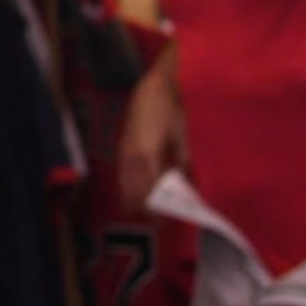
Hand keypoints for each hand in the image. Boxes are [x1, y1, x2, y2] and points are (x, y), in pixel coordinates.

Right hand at [116, 71, 183, 210]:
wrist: (155, 84)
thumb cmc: (172, 109)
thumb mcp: (181, 137)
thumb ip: (180, 162)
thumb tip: (184, 184)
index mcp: (146, 155)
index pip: (148, 190)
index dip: (156, 207)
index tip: (164, 221)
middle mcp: (130, 155)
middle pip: (132, 190)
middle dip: (143, 206)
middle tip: (156, 220)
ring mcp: (123, 149)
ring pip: (124, 181)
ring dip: (134, 196)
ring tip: (144, 209)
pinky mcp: (121, 144)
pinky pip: (122, 170)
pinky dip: (128, 183)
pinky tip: (135, 188)